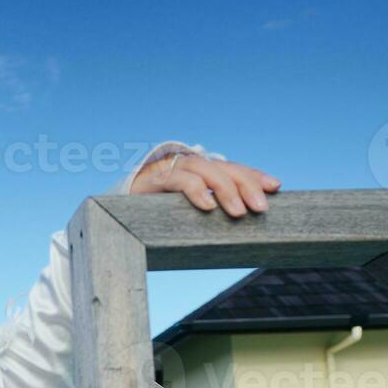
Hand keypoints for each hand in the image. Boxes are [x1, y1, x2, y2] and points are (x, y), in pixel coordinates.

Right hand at [129, 151, 279, 216]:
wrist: (112, 218)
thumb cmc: (154, 221)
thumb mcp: (187, 216)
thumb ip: (210, 211)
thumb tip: (244, 222)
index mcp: (196, 172)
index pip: (230, 168)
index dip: (252, 176)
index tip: (275, 187)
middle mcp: (184, 165)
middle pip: (221, 167)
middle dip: (244, 185)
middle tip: (260, 208)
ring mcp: (168, 169)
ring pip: (203, 169)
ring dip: (224, 189)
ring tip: (238, 212)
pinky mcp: (152, 180)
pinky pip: (177, 180)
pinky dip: (194, 191)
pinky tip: (208, 206)